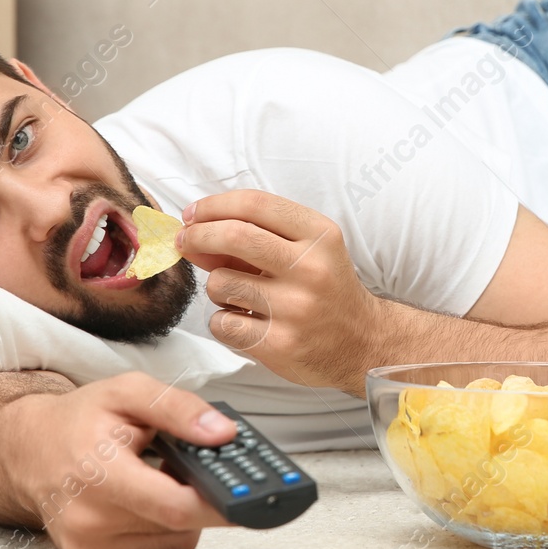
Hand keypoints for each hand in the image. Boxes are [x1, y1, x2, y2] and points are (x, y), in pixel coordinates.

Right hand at [0, 371, 237, 548]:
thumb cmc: (82, 420)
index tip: (248, 496)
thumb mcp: (129, 392)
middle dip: (195, 497)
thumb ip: (179, 408)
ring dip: (179, 518)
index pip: (172, 505)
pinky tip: (143, 508)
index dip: (217, 503)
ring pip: (175, 546)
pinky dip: (163, 536)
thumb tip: (224, 435)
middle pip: (180, 527)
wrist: (28, 454)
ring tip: (153, 484)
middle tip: (181, 468)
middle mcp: (89, 522)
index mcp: (98, 473)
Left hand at [176, 190, 386, 392]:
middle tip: (184, 241)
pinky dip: (224, 321)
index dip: (214, 205)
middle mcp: (311, 268)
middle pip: (234, 236)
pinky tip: (247, 323)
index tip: (193, 213)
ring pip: (221, 283)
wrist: (363, 343)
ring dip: (217, 287)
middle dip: (198, 235)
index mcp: (320, 235)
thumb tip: (194, 233)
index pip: (256, 204)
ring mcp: (296, 308)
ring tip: (240, 296)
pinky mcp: (280, 344)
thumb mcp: (307, 250)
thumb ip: (256, 236)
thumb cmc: (326, 289)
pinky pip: (222, 323)